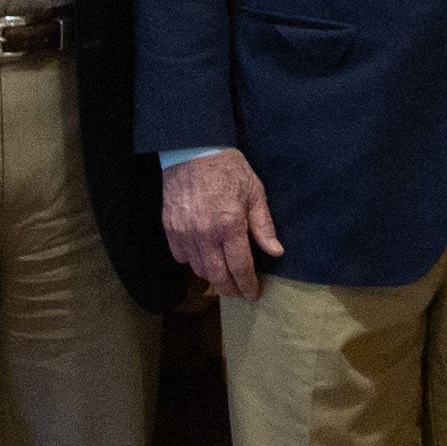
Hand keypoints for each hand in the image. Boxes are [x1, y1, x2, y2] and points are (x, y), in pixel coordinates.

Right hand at [161, 150, 279, 301]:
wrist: (192, 150)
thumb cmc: (228, 169)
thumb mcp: (254, 192)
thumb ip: (263, 226)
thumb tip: (276, 252)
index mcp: (230, 226)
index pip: (240, 268)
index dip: (248, 285)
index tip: (253, 294)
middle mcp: (205, 235)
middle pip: (218, 276)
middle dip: (230, 289)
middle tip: (239, 292)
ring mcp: (185, 233)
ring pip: (199, 269)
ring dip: (213, 278)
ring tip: (224, 278)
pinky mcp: (170, 229)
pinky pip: (181, 257)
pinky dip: (192, 262)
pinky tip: (203, 258)